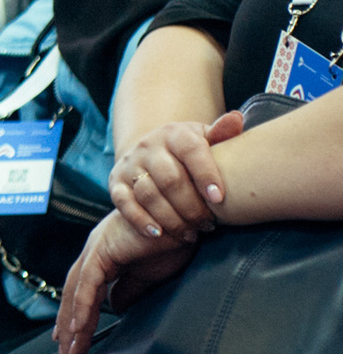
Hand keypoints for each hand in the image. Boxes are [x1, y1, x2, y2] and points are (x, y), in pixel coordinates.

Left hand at [57, 208, 200, 353]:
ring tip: (70, 348)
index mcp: (106, 254)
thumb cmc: (174, 239)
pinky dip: (82, 306)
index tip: (73, 337)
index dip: (77, 314)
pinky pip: (88, 284)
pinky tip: (78, 327)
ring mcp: (97, 248)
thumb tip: (115, 307)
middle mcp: (96, 250)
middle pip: (73, 292)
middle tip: (66, 351)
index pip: (84, 290)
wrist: (188, 217)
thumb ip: (130, 288)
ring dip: (71, 322)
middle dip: (68, 323)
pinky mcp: (103, 250)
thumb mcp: (149, 273)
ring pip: (75, 291)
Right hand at [108, 111, 241, 243]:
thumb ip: (222, 134)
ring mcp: (130, 164)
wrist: (152, 155)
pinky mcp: (116, 183)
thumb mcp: (205, 141)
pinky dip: (140, 220)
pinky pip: (123, 203)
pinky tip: (159, 235)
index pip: (190, 150)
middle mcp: (148, 146)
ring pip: (148, 194)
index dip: (205, 174)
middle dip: (191, 207)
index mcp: (175, 134)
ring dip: (171, 218)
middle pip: (169, 178)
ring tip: (191, 234)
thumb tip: (236, 119)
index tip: (219, 199)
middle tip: (209, 225)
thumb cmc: (190, 154)